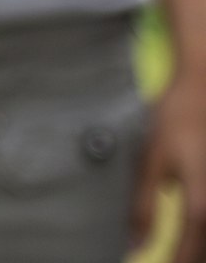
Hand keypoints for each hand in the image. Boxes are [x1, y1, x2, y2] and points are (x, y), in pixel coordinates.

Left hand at [134, 71, 205, 262]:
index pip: (191, 240)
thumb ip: (143, 203)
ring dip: (197, 244)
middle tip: (171, 262)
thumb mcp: (152, 159)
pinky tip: (194, 236)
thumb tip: (134, 243)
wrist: (202, 87)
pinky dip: (200, 230)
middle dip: (191, 255)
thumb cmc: (174, 120)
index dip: (180, 259)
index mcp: (201, 195)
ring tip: (180, 253)